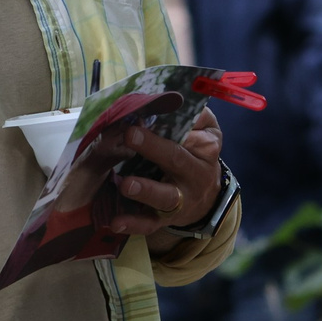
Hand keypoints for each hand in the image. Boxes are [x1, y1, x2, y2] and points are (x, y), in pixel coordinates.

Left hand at [115, 106, 226, 239]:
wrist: (205, 197)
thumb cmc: (196, 153)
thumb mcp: (204, 131)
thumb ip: (194, 114)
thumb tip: (174, 96)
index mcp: (206, 149)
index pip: (194, 134)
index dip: (176, 125)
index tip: (151, 112)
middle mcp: (195, 175)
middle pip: (176, 160)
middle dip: (154, 148)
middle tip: (130, 134)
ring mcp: (181, 200)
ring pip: (165, 197)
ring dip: (145, 190)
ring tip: (125, 184)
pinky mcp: (165, 219)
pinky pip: (149, 223)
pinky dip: (132, 224)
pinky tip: (115, 221)